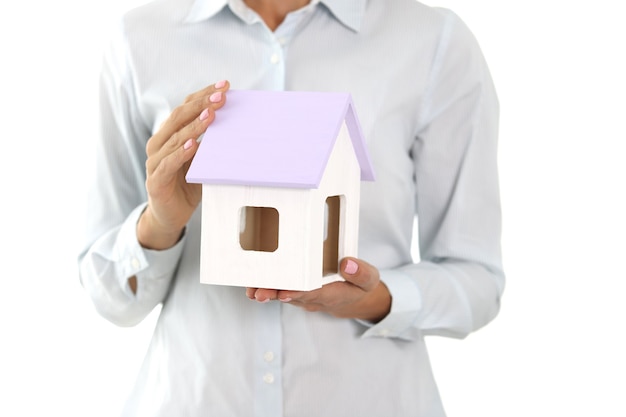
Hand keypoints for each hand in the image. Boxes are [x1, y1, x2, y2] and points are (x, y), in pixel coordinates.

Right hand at [137, 80, 229, 249]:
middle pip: (178, 118)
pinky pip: (168, 164)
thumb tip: (237, 127)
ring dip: (194, 126)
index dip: (203, 95)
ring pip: (174, 138)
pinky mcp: (155, 180)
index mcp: (170, 134)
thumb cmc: (188, 185)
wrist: (170, 216)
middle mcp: (159, 143)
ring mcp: (155, 161)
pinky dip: (180, 153)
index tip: (224, 85)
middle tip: (221, 96)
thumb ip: (212, 145)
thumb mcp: (203, 161)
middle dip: (201, 105)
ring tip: (211, 115)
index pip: (185, 108)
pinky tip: (193, 145)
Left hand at [246, 257, 390, 322]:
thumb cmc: (360, 286)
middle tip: (259, 293)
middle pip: (291, 296)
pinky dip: (266, 282)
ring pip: (281, 293)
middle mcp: (312, 297)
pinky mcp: (294, 288)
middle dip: (274, 294)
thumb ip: (362, 273)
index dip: (298, 293)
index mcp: (332, 294)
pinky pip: (279, 286)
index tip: (285, 292)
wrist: (353, 299)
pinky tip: (251, 279)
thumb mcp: (370, 280)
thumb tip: (347, 262)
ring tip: (251, 289)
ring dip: (265, 290)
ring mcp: (301, 294)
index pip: (314, 294)